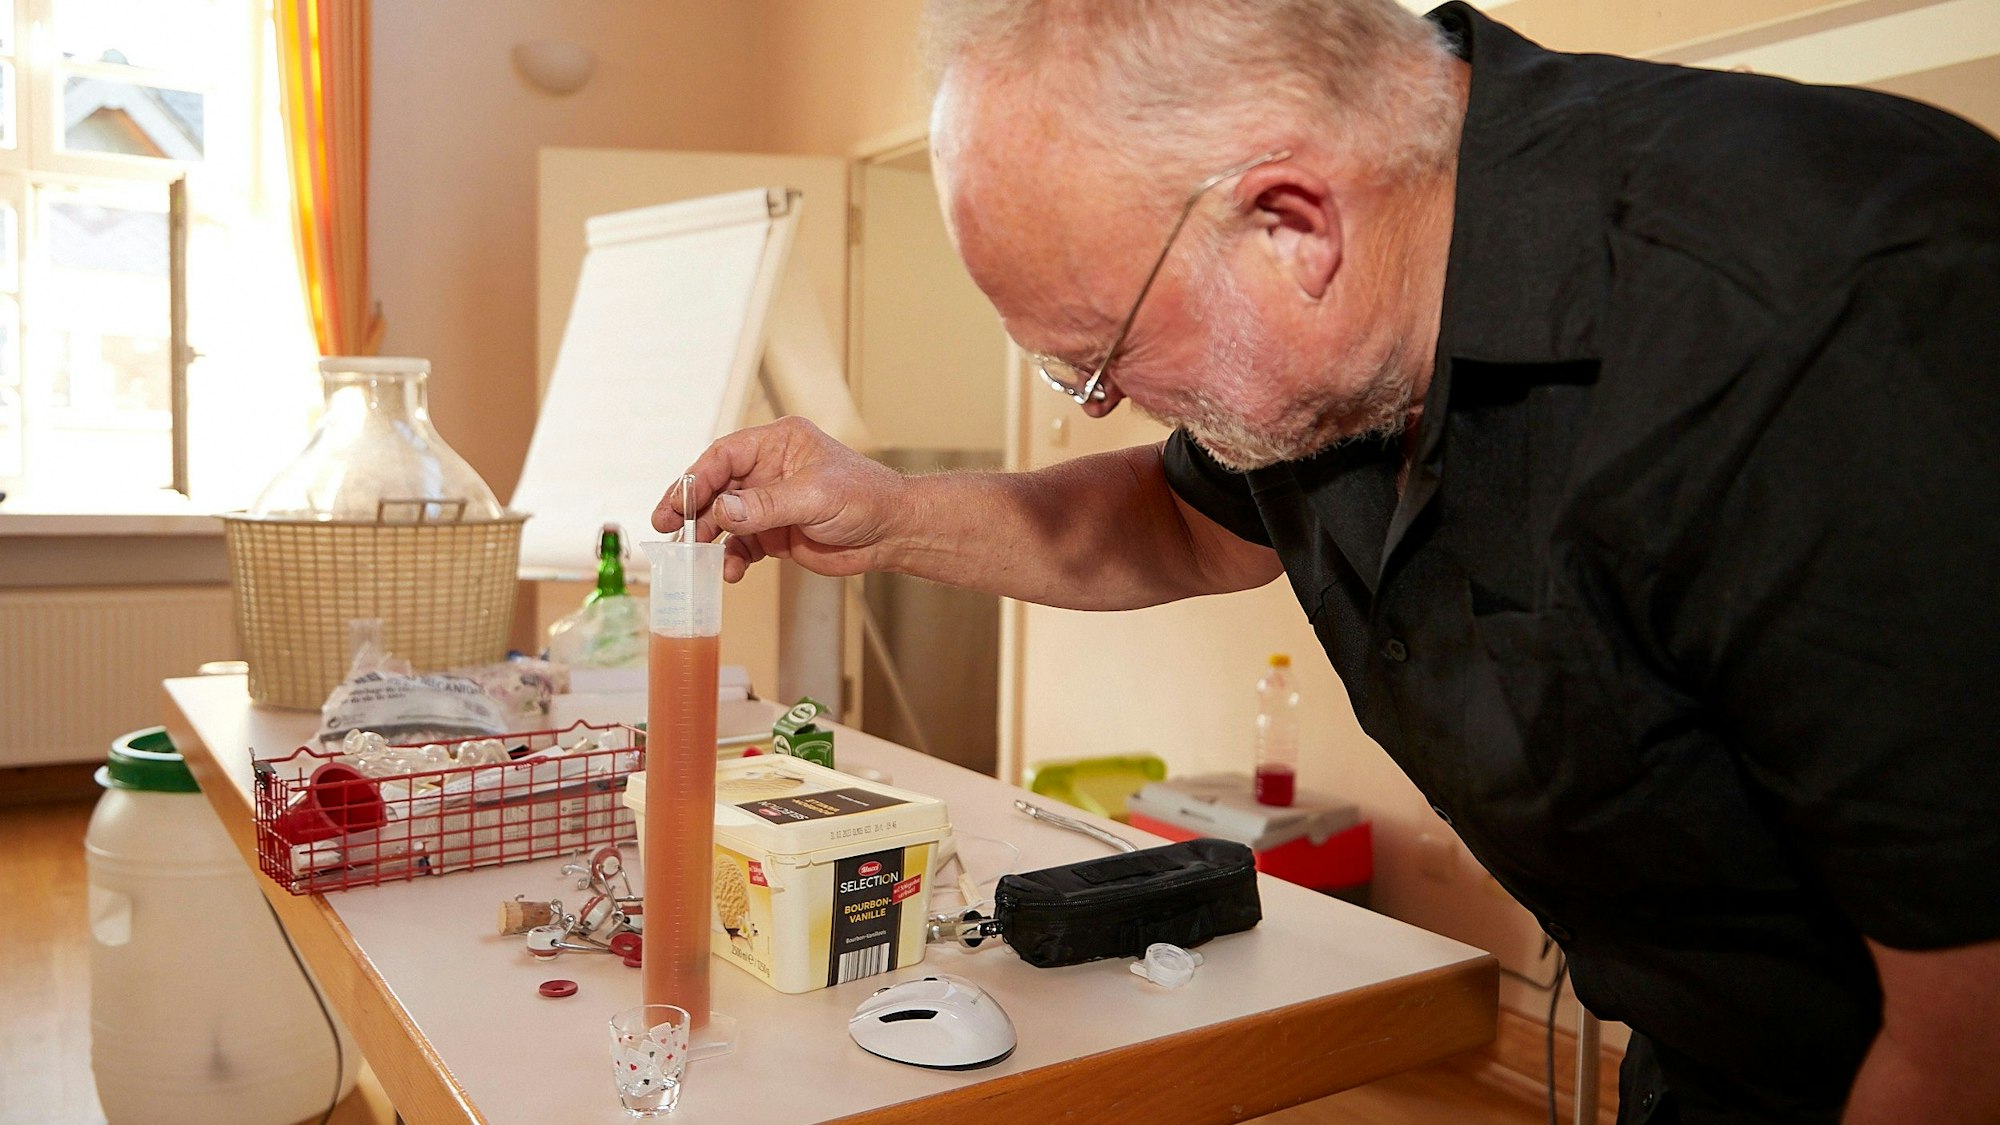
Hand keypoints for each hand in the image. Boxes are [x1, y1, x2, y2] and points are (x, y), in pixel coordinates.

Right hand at [652, 417, 906, 582]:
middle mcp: (768, 469)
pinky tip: (730, 572)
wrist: (892, 533)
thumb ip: (765, 505)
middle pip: (717, 487)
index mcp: (777, 444)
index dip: (696, 478)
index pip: (724, 456)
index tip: (675, 503)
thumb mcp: (814, 497)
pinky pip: (741, 544)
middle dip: (692, 510)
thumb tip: (722, 510)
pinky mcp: (774, 532)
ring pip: (724, 518)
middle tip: (667, 529)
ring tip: (698, 559)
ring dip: (709, 539)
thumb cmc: (864, 498)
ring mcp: (769, 502)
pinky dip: (732, 558)